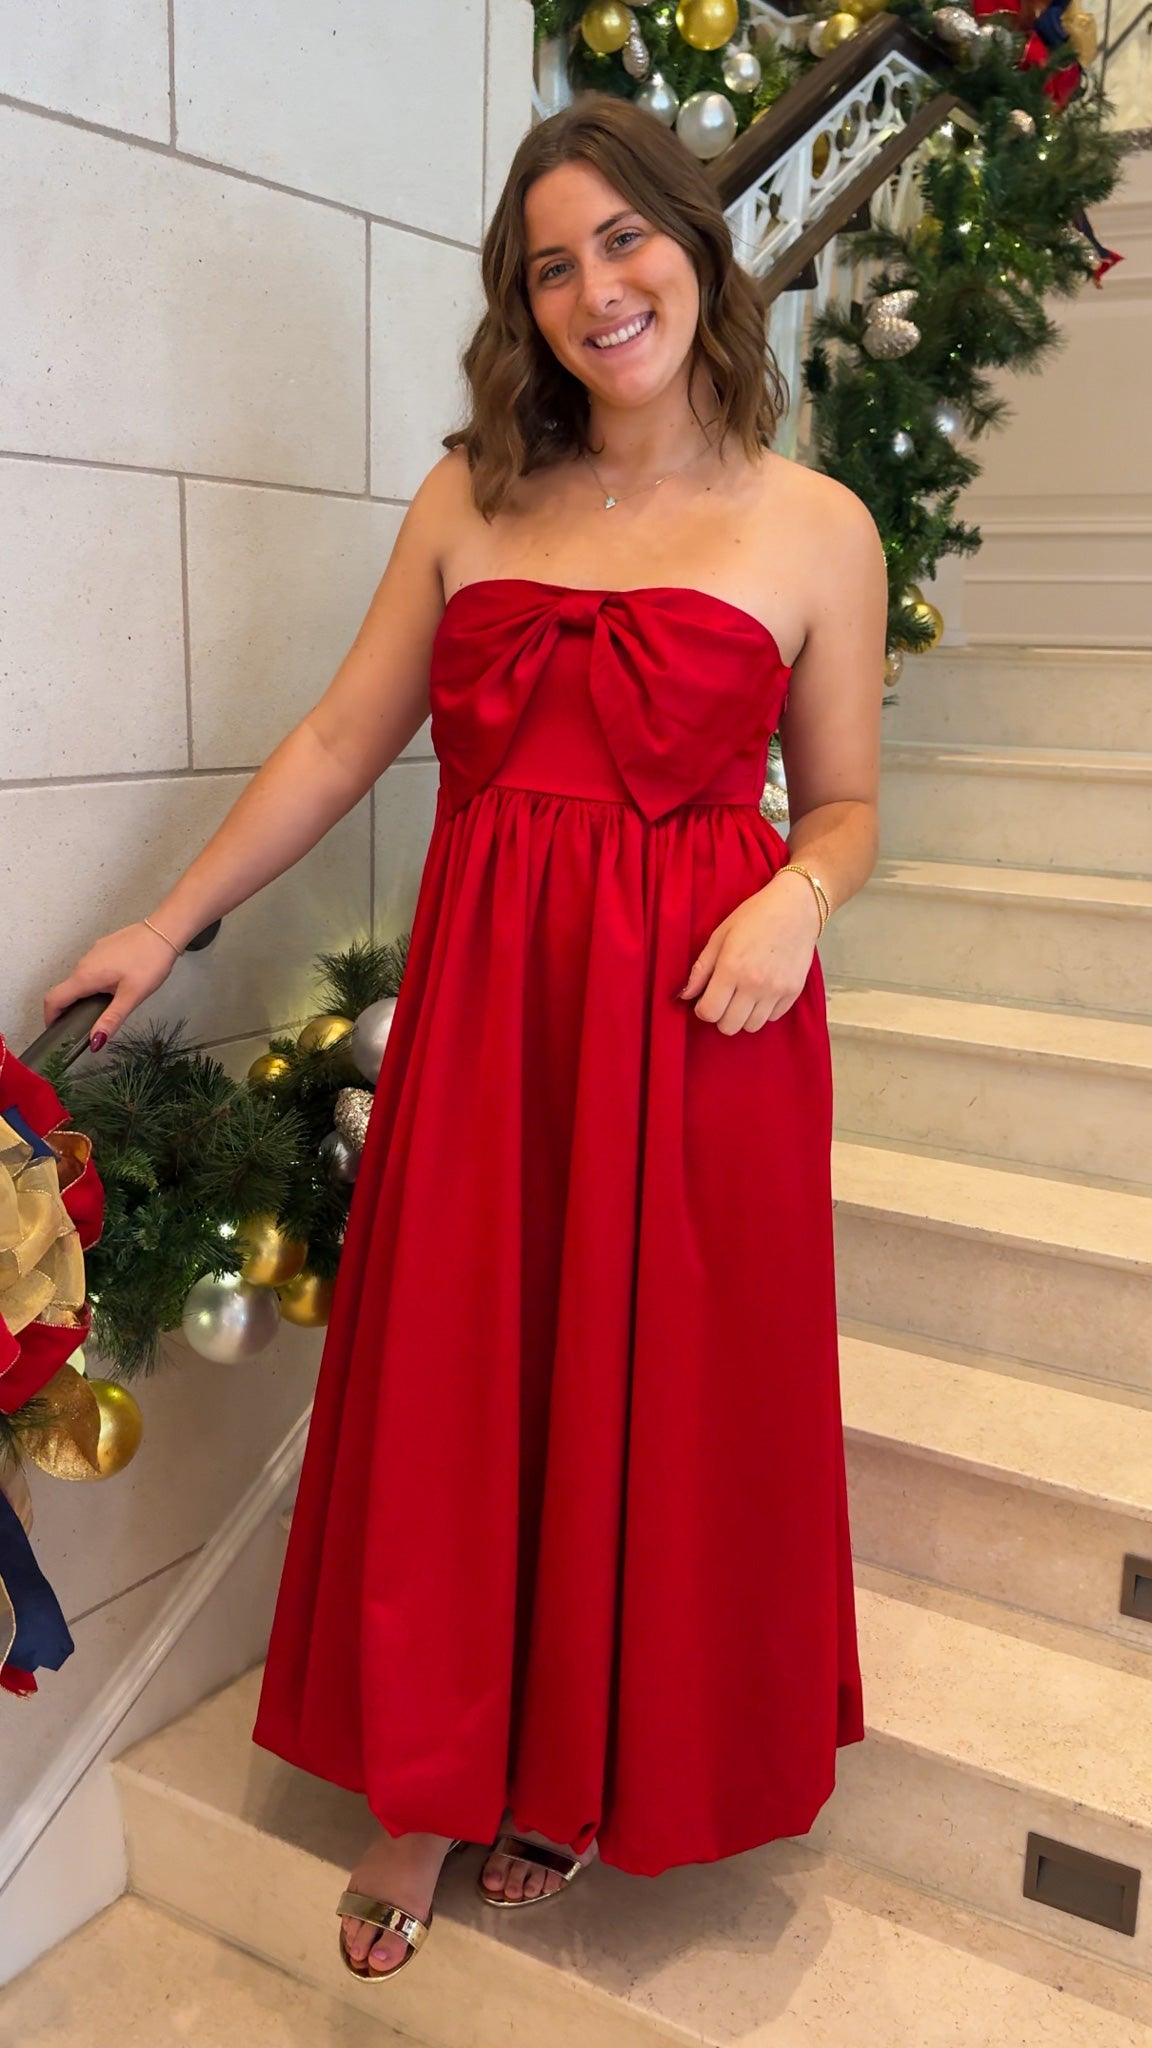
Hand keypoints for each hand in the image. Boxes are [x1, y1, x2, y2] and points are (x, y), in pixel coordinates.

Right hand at [43, 922, 180, 1049]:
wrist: (164, 931)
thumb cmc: (149, 963)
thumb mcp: (132, 995)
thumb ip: (111, 1018)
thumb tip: (94, 1042)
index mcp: (86, 976)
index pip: (54, 999)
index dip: (50, 1017)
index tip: (56, 1031)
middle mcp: (83, 963)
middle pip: (65, 990)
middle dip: (68, 1010)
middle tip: (82, 1027)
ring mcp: (92, 953)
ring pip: (79, 979)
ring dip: (82, 996)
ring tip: (101, 1011)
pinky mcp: (103, 948)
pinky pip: (90, 969)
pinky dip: (93, 984)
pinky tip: (113, 989)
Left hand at [677, 870, 822, 1032]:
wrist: (796, 908)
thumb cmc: (755, 916)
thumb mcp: (720, 935)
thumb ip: (701, 968)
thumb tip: (684, 995)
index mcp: (732, 968)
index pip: (709, 1012)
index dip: (703, 1010)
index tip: (706, 1000)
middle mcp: (754, 984)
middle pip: (729, 1026)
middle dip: (721, 1016)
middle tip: (724, 999)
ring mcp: (776, 990)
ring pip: (751, 1027)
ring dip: (743, 1016)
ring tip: (743, 997)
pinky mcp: (794, 992)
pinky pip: (772, 1018)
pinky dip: (764, 1011)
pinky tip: (762, 993)